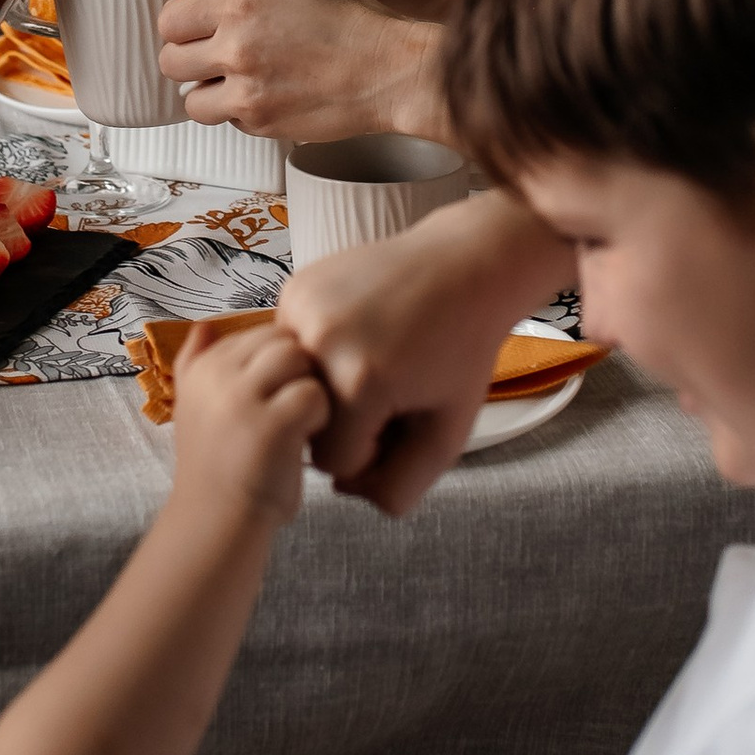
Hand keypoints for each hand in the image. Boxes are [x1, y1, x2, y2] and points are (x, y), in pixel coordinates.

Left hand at [159, 0, 446, 142]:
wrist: (392, 71)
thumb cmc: (352, 22)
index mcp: (241, 3)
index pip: (170, 19)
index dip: (179, 22)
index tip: (193, 25)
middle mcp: (237, 48)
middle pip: (170, 61)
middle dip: (186, 57)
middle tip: (211, 54)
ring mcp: (247, 92)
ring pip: (191, 102)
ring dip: (208, 92)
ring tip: (236, 80)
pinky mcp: (262, 125)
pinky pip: (228, 121)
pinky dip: (240, 112)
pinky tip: (268, 94)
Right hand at [169, 314, 327, 523]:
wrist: (214, 525)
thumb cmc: (216, 468)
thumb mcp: (193, 409)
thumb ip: (196, 363)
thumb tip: (204, 324)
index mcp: (202, 366)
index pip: (262, 331)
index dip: (282, 363)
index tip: (278, 398)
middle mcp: (216, 375)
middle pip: (285, 338)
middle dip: (301, 370)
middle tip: (297, 409)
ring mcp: (240, 398)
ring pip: (300, 358)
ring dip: (312, 388)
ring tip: (303, 423)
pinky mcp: (270, 426)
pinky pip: (314, 395)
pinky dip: (320, 419)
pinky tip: (307, 442)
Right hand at [277, 190, 569, 513]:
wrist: (462, 265)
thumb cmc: (462, 349)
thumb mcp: (447, 434)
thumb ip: (399, 486)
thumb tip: (344, 489)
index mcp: (361, 382)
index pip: (334, 462)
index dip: (371, 451)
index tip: (402, 418)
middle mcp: (321, 342)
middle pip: (309, 426)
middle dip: (348, 422)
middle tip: (392, 391)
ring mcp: (302, 309)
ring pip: (296, 387)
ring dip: (331, 387)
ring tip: (377, 361)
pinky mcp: (295, 288)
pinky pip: (292, 349)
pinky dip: (320, 353)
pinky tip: (361, 334)